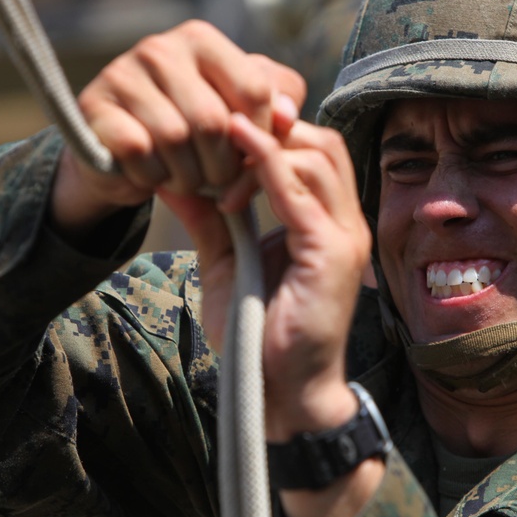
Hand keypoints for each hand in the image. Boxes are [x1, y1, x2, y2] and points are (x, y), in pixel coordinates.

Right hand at [50, 19, 304, 239]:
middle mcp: (161, 48)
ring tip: (188, 180)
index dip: (262, 137)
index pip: (255, 89)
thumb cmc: (192, 131)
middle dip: (223, 167)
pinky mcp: (93, 106)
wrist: (125, 156)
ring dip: (188, 176)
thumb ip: (274, 106)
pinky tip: (155, 175)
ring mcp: (122, 74)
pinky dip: (152, 176)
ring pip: (175, 138)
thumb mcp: (239, 114)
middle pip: (214, 121)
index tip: (253, 159)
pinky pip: (138, 151)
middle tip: (218, 182)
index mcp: (203, 40)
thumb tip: (287, 117)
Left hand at [163, 115, 371, 439]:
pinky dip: (267, 165)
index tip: (222, 131)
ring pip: (318, 155)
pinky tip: (234, 162)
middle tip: (222, 132)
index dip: (272, 131)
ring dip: (265, 146)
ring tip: (220, 162)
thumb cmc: (258, 333)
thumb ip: (209, 218)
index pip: (313, 150)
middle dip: (274, 126)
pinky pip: (302, 191)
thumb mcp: (227, 262)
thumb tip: (173, 179)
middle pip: (322, 141)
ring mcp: (343, 236)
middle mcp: (344, 221)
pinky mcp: (331, 254)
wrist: (281, 391)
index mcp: (325, 221)